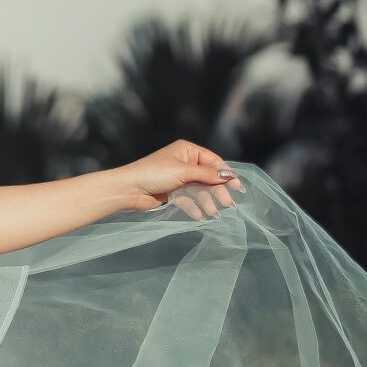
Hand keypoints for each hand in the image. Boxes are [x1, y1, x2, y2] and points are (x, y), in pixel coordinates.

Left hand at [117, 142, 244, 218]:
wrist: (129, 189)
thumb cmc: (155, 174)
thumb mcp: (183, 172)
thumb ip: (207, 175)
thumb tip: (229, 176)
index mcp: (187, 150)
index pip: (213, 161)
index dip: (226, 174)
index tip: (238, 188)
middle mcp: (184, 162)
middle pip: (208, 177)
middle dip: (217, 191)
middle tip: (227, 204)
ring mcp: (178, 178)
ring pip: (199, 189)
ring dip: (207, 201)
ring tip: (212, 213)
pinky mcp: (172, 192)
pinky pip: (188, 199)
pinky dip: (194, 206)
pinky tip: (199, 216)